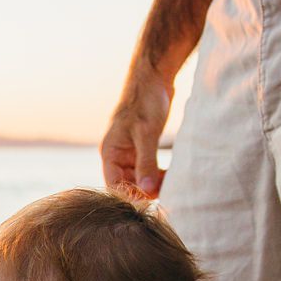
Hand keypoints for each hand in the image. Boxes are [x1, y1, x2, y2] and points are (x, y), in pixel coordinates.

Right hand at [100, 72, 173, 199]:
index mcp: (110, 152)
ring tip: (171, 184)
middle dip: (145, 191)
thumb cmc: (146, 101)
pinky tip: (171, 175)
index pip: (113, 185)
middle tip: (168, 193)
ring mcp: (128, 153)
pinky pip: (147, 170)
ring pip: (138, 179)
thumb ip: (146, 163)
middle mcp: (116, 155)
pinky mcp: (141, 149)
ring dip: (153, 184)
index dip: (130, 196)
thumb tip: (147, 190)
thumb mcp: (147, 133)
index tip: (151, 202)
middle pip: (127, 185)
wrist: (154, 78)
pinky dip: (158, 175)